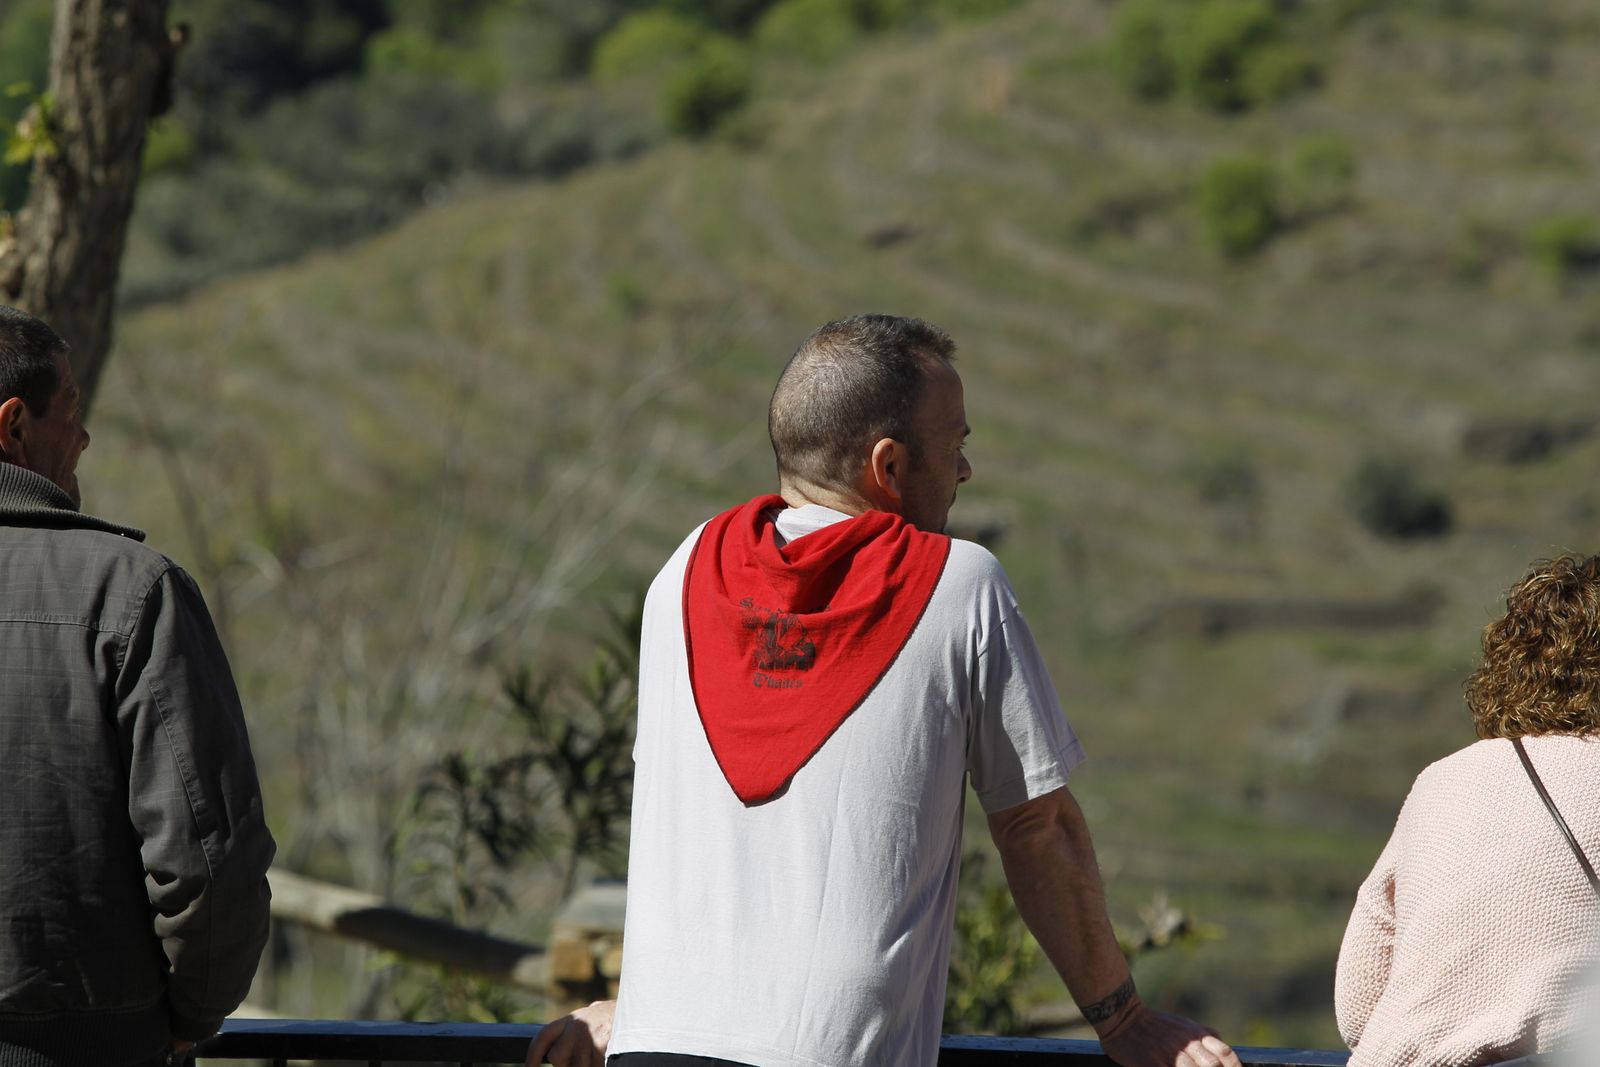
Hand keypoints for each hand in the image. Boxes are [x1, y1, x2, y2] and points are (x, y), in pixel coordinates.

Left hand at [526, 1000, 614, 1066]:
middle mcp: (577, 1025)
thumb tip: (559, 1043)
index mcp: (572, 1018)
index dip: (533, 1055)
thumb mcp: (593, 1018)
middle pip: (557, 1059)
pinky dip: (599, 1064)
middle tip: (583, 1057)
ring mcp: (588, 1036)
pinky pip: (593, 1065)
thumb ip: (574, 1029)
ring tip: (600, 1054)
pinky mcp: (601, 1045)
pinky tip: (606, 1057)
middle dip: (568, 1064)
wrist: (642, 1010)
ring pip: (577, 1066)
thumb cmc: (617, 1018)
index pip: (543, 1037)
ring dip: (587, 1065)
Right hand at [1099, 1004, 1240, 1066]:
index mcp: (1196, 1034)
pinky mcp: (1153, 1062)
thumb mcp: (1182, 1024)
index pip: (1225, 1053)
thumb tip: (1222, 1047)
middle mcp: (1186, 1043)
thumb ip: (1202, 1035)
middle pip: (1214, 1065)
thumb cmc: (1154, 1024)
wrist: (1122, 1017)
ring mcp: (1170, 1054)